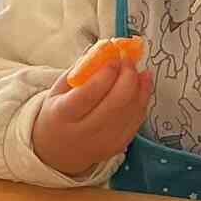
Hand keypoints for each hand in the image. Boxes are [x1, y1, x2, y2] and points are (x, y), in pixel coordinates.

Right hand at [31, 59, 152, 177]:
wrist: (57, 150)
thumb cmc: (58, 115)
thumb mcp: (58, 91)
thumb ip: (80, 70)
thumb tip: (104, 49)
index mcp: (63, 115)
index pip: (89, 93)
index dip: (106, 73)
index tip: (113, 58)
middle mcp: (83, 132)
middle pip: (116, 102)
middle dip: (127, 76)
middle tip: (128, 61)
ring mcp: (102, 141)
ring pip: (130, 110)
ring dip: (139, 86)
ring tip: (136, 70)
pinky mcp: (117, 146)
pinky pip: (137, 120)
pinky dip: (143, 99)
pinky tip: (142, 84)